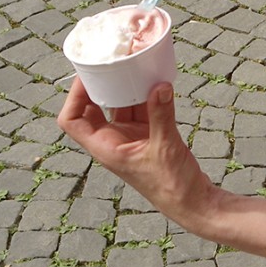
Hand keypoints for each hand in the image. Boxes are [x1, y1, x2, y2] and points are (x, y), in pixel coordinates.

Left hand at [58, 79, 214, 231]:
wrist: (193, 203)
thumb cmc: (172, 185)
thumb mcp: (165, 147)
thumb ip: (161, 115)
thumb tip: (160, 86)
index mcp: (105, 148)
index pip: (72, 121)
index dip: (73, 97)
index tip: (86, 76)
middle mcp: (113, 142)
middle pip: (93, 109)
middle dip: (99, 86)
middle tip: (107, 64)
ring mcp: (130, 138)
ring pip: (120, 106)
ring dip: (125, 88)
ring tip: (132, 66)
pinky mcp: (148, 137)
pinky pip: (141, 109)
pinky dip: (146, 96)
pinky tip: (156, 81)